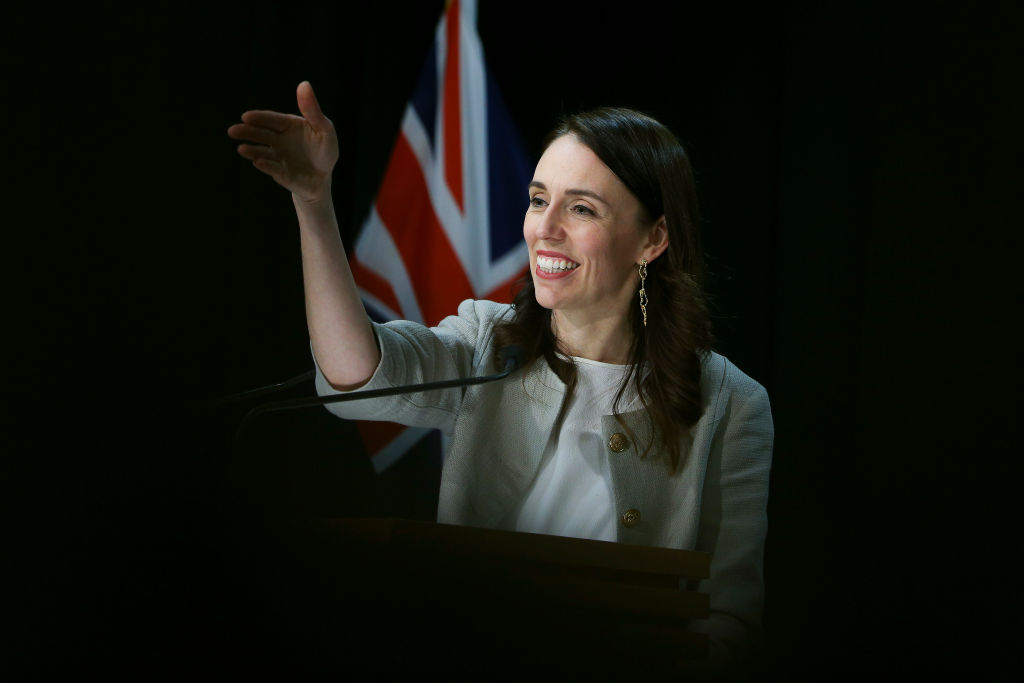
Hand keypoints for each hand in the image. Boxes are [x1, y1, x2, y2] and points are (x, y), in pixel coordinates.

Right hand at [227, 81, 338, 202]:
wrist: (323, 178)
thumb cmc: (325, 150)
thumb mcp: (325, 129)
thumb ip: (313, 110)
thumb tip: (304, 84)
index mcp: (288, 126)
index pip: (272, 120)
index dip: (259, 118)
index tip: (246, 117)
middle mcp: (279, 141)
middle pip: (261, 135)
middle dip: (247, 132)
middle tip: (232, 131)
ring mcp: (278, 157)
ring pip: (262, 152)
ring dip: (252, 150)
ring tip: (241, 149)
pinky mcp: (281, 174)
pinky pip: (273, 169)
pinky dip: (266, 166)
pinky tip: (258, 162)